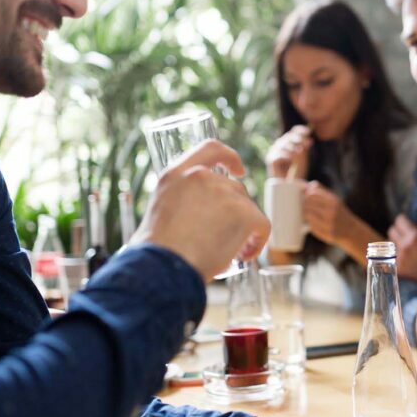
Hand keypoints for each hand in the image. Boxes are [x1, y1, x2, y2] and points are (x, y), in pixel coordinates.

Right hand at [133, 140, 268, 280]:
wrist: (161, 268)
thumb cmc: (155, 252)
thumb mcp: (159, 211)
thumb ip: (180, 200)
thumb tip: (196, 213)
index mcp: (176, 174)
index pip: (211, 149)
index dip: (229, 157)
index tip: (239, 170)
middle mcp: (201, 177)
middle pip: (234, 188)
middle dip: (234, 212)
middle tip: (221, 238)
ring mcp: (224, 193)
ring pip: (248, 209)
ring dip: (243, 229)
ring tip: (226, 252)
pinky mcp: (243, 213)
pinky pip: (262, 225)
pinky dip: (257, 241)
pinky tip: (243, 256)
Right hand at [266, 125, 312, 179]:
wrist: (289, 185)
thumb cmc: (297, 170)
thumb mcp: (303, 155)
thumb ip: (303, 144)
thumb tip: (308, 131)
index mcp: (287, 142)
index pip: (293, 132)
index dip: (300, 130)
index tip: (308, 132)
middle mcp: (279, 145)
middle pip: (288, 137)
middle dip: (299, 139)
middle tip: (307, 144)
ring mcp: (273, 152)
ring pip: (283, 144)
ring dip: (293, 147)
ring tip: (300, 152)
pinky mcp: (270, 160)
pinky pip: (278, 154)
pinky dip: (286, 155)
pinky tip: (292, 159)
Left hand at [303, 182, 351, 245]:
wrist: (351, 230)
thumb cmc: (338, 212)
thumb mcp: (334, 199)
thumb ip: (321, 190)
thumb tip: (308, 184)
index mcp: (333, 201)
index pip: (312, 194)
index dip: (306, 195)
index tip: (305, 197)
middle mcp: (332, 212)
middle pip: (308, 205)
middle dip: (304, 205)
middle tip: (304, 206)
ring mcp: (329, 224)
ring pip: (308, 216)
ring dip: (305, 215)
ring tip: (307, 214)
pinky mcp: (327, 234)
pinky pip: (311, 227)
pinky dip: (310, 224)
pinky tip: (312, 223)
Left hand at [387, 210, 416, 293]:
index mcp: (415, 237)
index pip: (399, 221)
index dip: (404, 220)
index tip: (407, 223)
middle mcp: (404, 248)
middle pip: (391, 231)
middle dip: (398, 230)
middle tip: (407, 234)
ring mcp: (399, 260)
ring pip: (389, 244)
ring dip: (395, 242)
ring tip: (406, 246)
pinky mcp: (398, 269)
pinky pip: (388, 257)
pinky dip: (393, 254)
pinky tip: (402, 256)